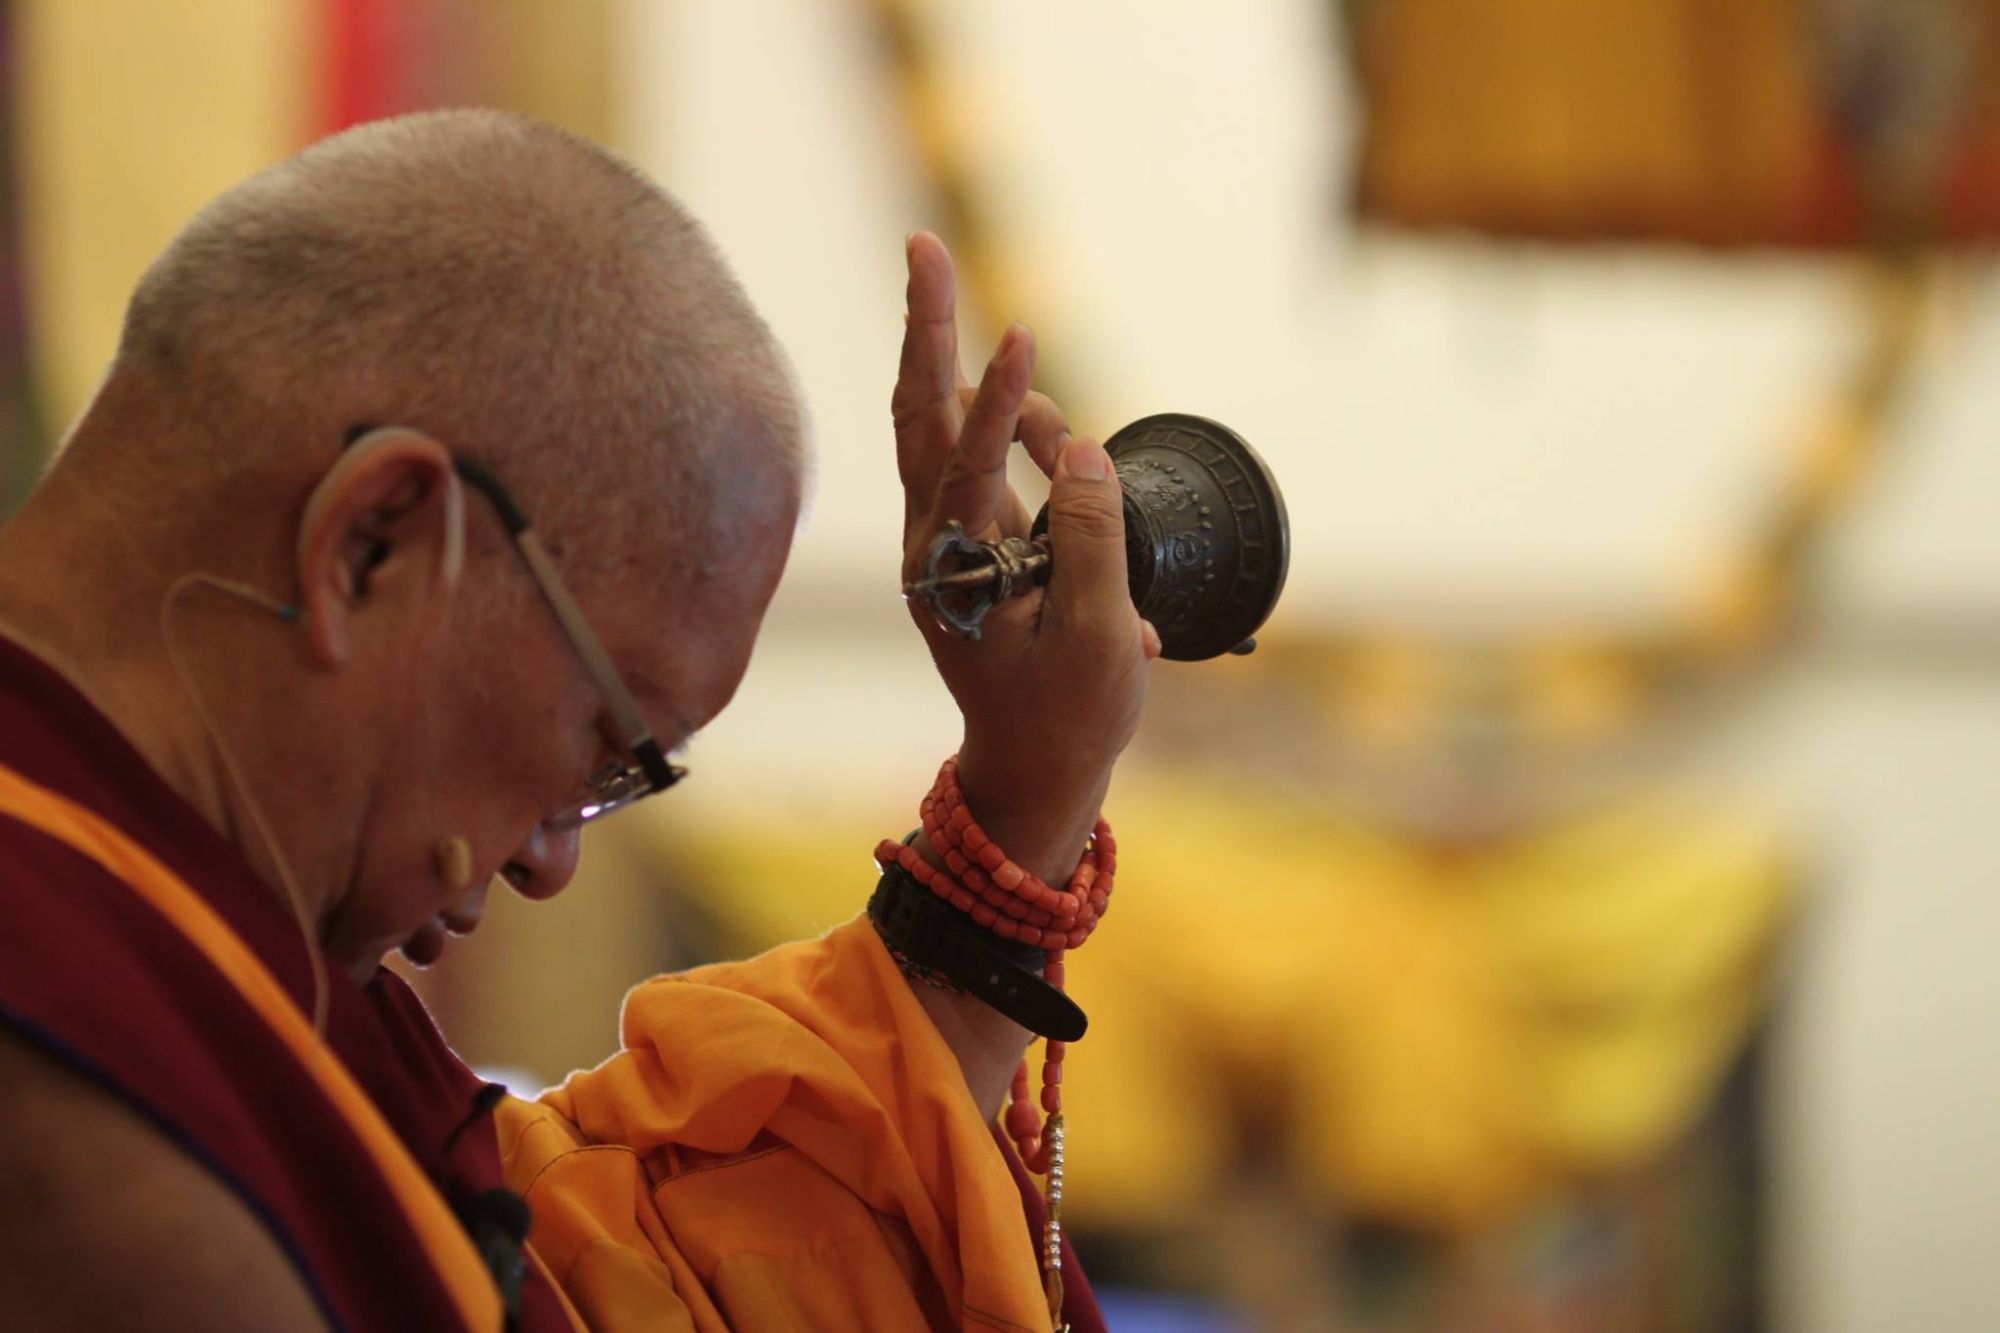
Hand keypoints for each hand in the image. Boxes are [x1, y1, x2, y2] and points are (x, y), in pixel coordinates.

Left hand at [892, 232, 1157, 886]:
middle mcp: (930, 547)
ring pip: (934, 431)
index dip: (999, 399)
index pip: (968, 466)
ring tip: (1012, 341)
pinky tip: (1027, 411)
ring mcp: (939, 543)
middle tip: (921, 247)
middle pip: (918, 415)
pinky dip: (995, 423)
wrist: (1033, 771)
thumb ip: (1090, 536)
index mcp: (955, 573)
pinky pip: (969, 462)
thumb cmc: (1069, 712)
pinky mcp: (960, 546)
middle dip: (925, 329)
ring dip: (956, 366)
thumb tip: (1077, 446)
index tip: (1023, 331)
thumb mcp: (1098, 636)